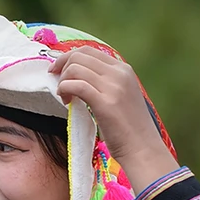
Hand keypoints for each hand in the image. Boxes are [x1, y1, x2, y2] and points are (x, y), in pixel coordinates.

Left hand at [48, 47, 178, 191]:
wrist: (142, 148)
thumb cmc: (128, 128)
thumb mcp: (121, 96)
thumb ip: (105, 83)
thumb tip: (78, 76)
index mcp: (123, 69)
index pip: (90, 51)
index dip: (69, 57)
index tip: (58, 71)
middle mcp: (119, 73)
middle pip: (80, 55)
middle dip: (62, 67)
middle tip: (57, 83)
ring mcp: (113, 86)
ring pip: (75, 68)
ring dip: (63, 81)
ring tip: (65, 97)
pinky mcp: (105, 102)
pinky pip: (76, 85)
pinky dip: (64, 89)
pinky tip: (66, 101)